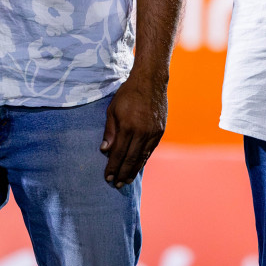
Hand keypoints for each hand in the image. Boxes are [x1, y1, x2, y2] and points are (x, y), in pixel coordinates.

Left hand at [100, 72, 166, 188]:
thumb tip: (105, 151)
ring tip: (127, 180)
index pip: (118, 153)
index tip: (107, 177)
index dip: (112, 167)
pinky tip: (137, 166)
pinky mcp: (160, 131)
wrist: (151, 81)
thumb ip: (109, 131)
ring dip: (133, 170)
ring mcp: (153, 132)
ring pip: (142, 157)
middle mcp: (142, 132)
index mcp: (127, 126)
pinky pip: (150, 150)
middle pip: (131, 159)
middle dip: (122, 173)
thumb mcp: (112, 109)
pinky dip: (143, 160)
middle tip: (116, 184)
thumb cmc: (128, 93)